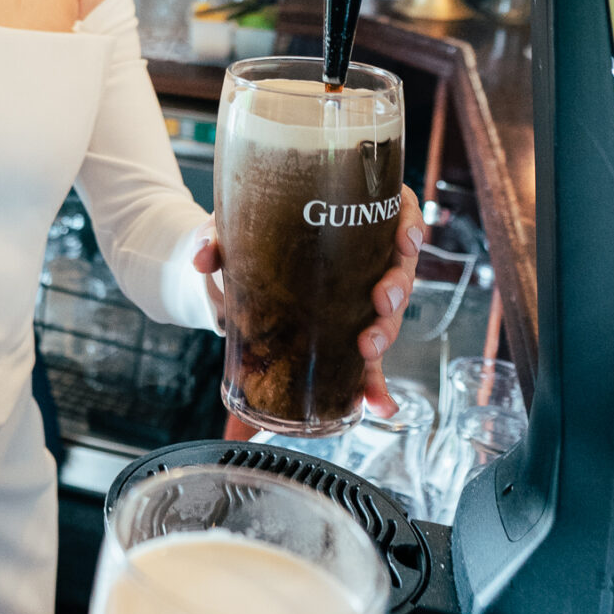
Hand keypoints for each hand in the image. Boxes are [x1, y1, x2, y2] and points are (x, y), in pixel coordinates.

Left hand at [190, 185, 424, 426]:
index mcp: (350, 215)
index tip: (404, 240)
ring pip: (387, 314)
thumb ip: (217, 237)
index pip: (397, 209)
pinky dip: (374, 385)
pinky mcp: (344, 334)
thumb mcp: (233, 227)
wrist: (229, 271)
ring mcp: (357, 297)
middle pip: (398, 268)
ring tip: (368, 348)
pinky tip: (377, 404)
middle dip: (396, 288)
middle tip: (380, 301)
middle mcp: (363, 255)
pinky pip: (368, 361)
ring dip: (385, 333)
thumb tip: (204, 256)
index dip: (410, 223)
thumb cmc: (247, 234)